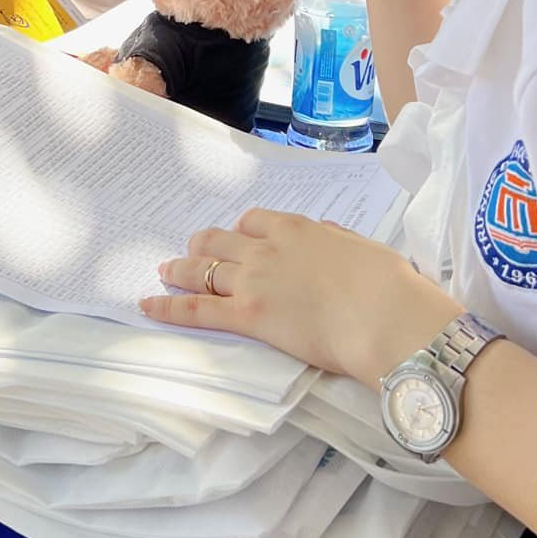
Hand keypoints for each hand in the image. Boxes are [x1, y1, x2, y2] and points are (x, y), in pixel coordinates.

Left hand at [141, 209, 462, 387]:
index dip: (242, 230)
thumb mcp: (363, 248)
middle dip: (203, 245)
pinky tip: (148, 305)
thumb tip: (326, 232)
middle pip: (220, 240)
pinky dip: (168, 306)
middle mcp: (268, 249)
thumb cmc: (388, 287)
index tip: (238, 237)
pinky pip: (196, 308)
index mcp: (298, 228)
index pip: (255, 221)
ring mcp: (254, 281)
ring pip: (203, 269)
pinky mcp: (247, 315)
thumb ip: (337, 239)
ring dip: (180, 270)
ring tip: (165, 271)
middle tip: (193, 252)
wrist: (385, 316)